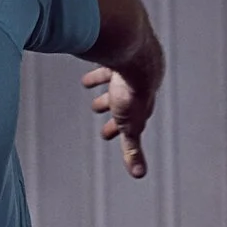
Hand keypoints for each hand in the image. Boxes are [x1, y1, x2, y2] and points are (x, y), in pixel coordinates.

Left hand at [83, 63, 155, 178]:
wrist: (135, 57)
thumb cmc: (134, 92)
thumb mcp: (130, 128)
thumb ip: (132, 150)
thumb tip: (140, 174)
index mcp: (141, 106)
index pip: (130, 121)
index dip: (117, 129)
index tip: (105, 134)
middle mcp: (138, 87)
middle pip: (122, 98)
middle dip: (110, 104)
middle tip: (96, 107)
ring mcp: (130, 68)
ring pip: (115, 77)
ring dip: (103, 82)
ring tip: (87, 82)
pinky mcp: (120, 52)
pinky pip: (106, 59)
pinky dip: (96, 64)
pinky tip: (85, 63)